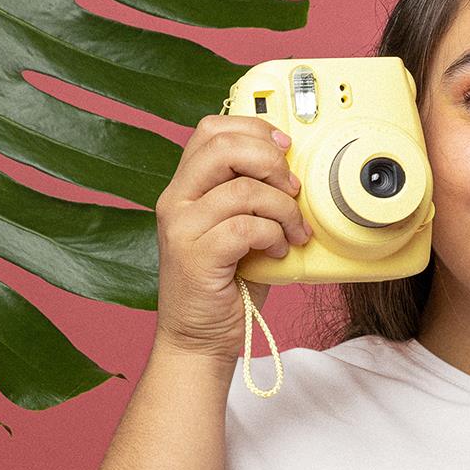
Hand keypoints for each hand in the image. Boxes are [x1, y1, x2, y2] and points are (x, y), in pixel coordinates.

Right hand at [153, 113, 310, 361]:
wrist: (199, 341)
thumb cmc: (226, 287)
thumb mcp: (239, 230)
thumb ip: (252, 197)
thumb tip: (293, 171)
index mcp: (185, 187)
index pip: (211, 130)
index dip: (253, 129)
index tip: (285, 148)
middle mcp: (176, 200)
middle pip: (223, 147)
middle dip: (271, 162)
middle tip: (293, 190)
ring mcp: (182, 228)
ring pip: (243, 189)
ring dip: (282, 209)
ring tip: (292, 233)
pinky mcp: (196, 256)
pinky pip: (246, 227)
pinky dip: (273, 236)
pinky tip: (278, 251)